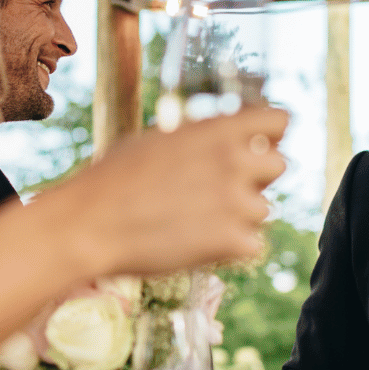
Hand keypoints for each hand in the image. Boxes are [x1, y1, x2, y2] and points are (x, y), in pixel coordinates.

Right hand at [42, 107, 289, 276]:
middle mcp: (234, 161)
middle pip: (279, 166)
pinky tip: (197, 244)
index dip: (269, 135)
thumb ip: (198, 138)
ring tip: (196, 222)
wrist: (88, 225)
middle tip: (220, 192)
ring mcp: (235, 202)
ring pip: (263, 210)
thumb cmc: (110, 180)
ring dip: (239, 218)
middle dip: (255, 179)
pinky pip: (252, 246)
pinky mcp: (231, 241)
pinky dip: (230, 250)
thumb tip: (218, 137)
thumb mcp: (155, 140)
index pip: (280, 120)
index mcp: (217, 130)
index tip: (254, 147)